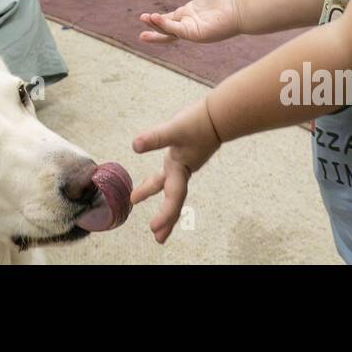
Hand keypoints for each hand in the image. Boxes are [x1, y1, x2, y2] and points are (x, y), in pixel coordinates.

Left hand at [131, 98, 221, 243]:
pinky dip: (158, 183)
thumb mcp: (174, 129)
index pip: (172, 198)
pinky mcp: (183, 156)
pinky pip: (168, 176)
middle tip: (157, 237)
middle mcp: (181, 171)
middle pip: (173, 201)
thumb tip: (135, 145)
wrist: (216, 114)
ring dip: (161, 203)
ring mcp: (183, 164)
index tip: (154, 229)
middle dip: (166, 219)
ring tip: (150, 215)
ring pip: (169, 189)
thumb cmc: (198, 122)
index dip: (164, 215)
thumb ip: (155, 138)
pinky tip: (150, 183)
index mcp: (180, 170)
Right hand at [139, 0, 241, 44]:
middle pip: (166, 32)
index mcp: (188, 15)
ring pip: (170, 32)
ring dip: (158, 27)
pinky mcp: (196, 34)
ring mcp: (192, 31)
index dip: (157, 20)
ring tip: (147, 19)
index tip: (144, 16)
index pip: (168, 20)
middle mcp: (189, 25)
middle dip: (154, 31)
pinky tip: (157, 18)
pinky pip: (178, 31)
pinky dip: (166, 26)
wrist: (240, 5)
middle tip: (141, 34)